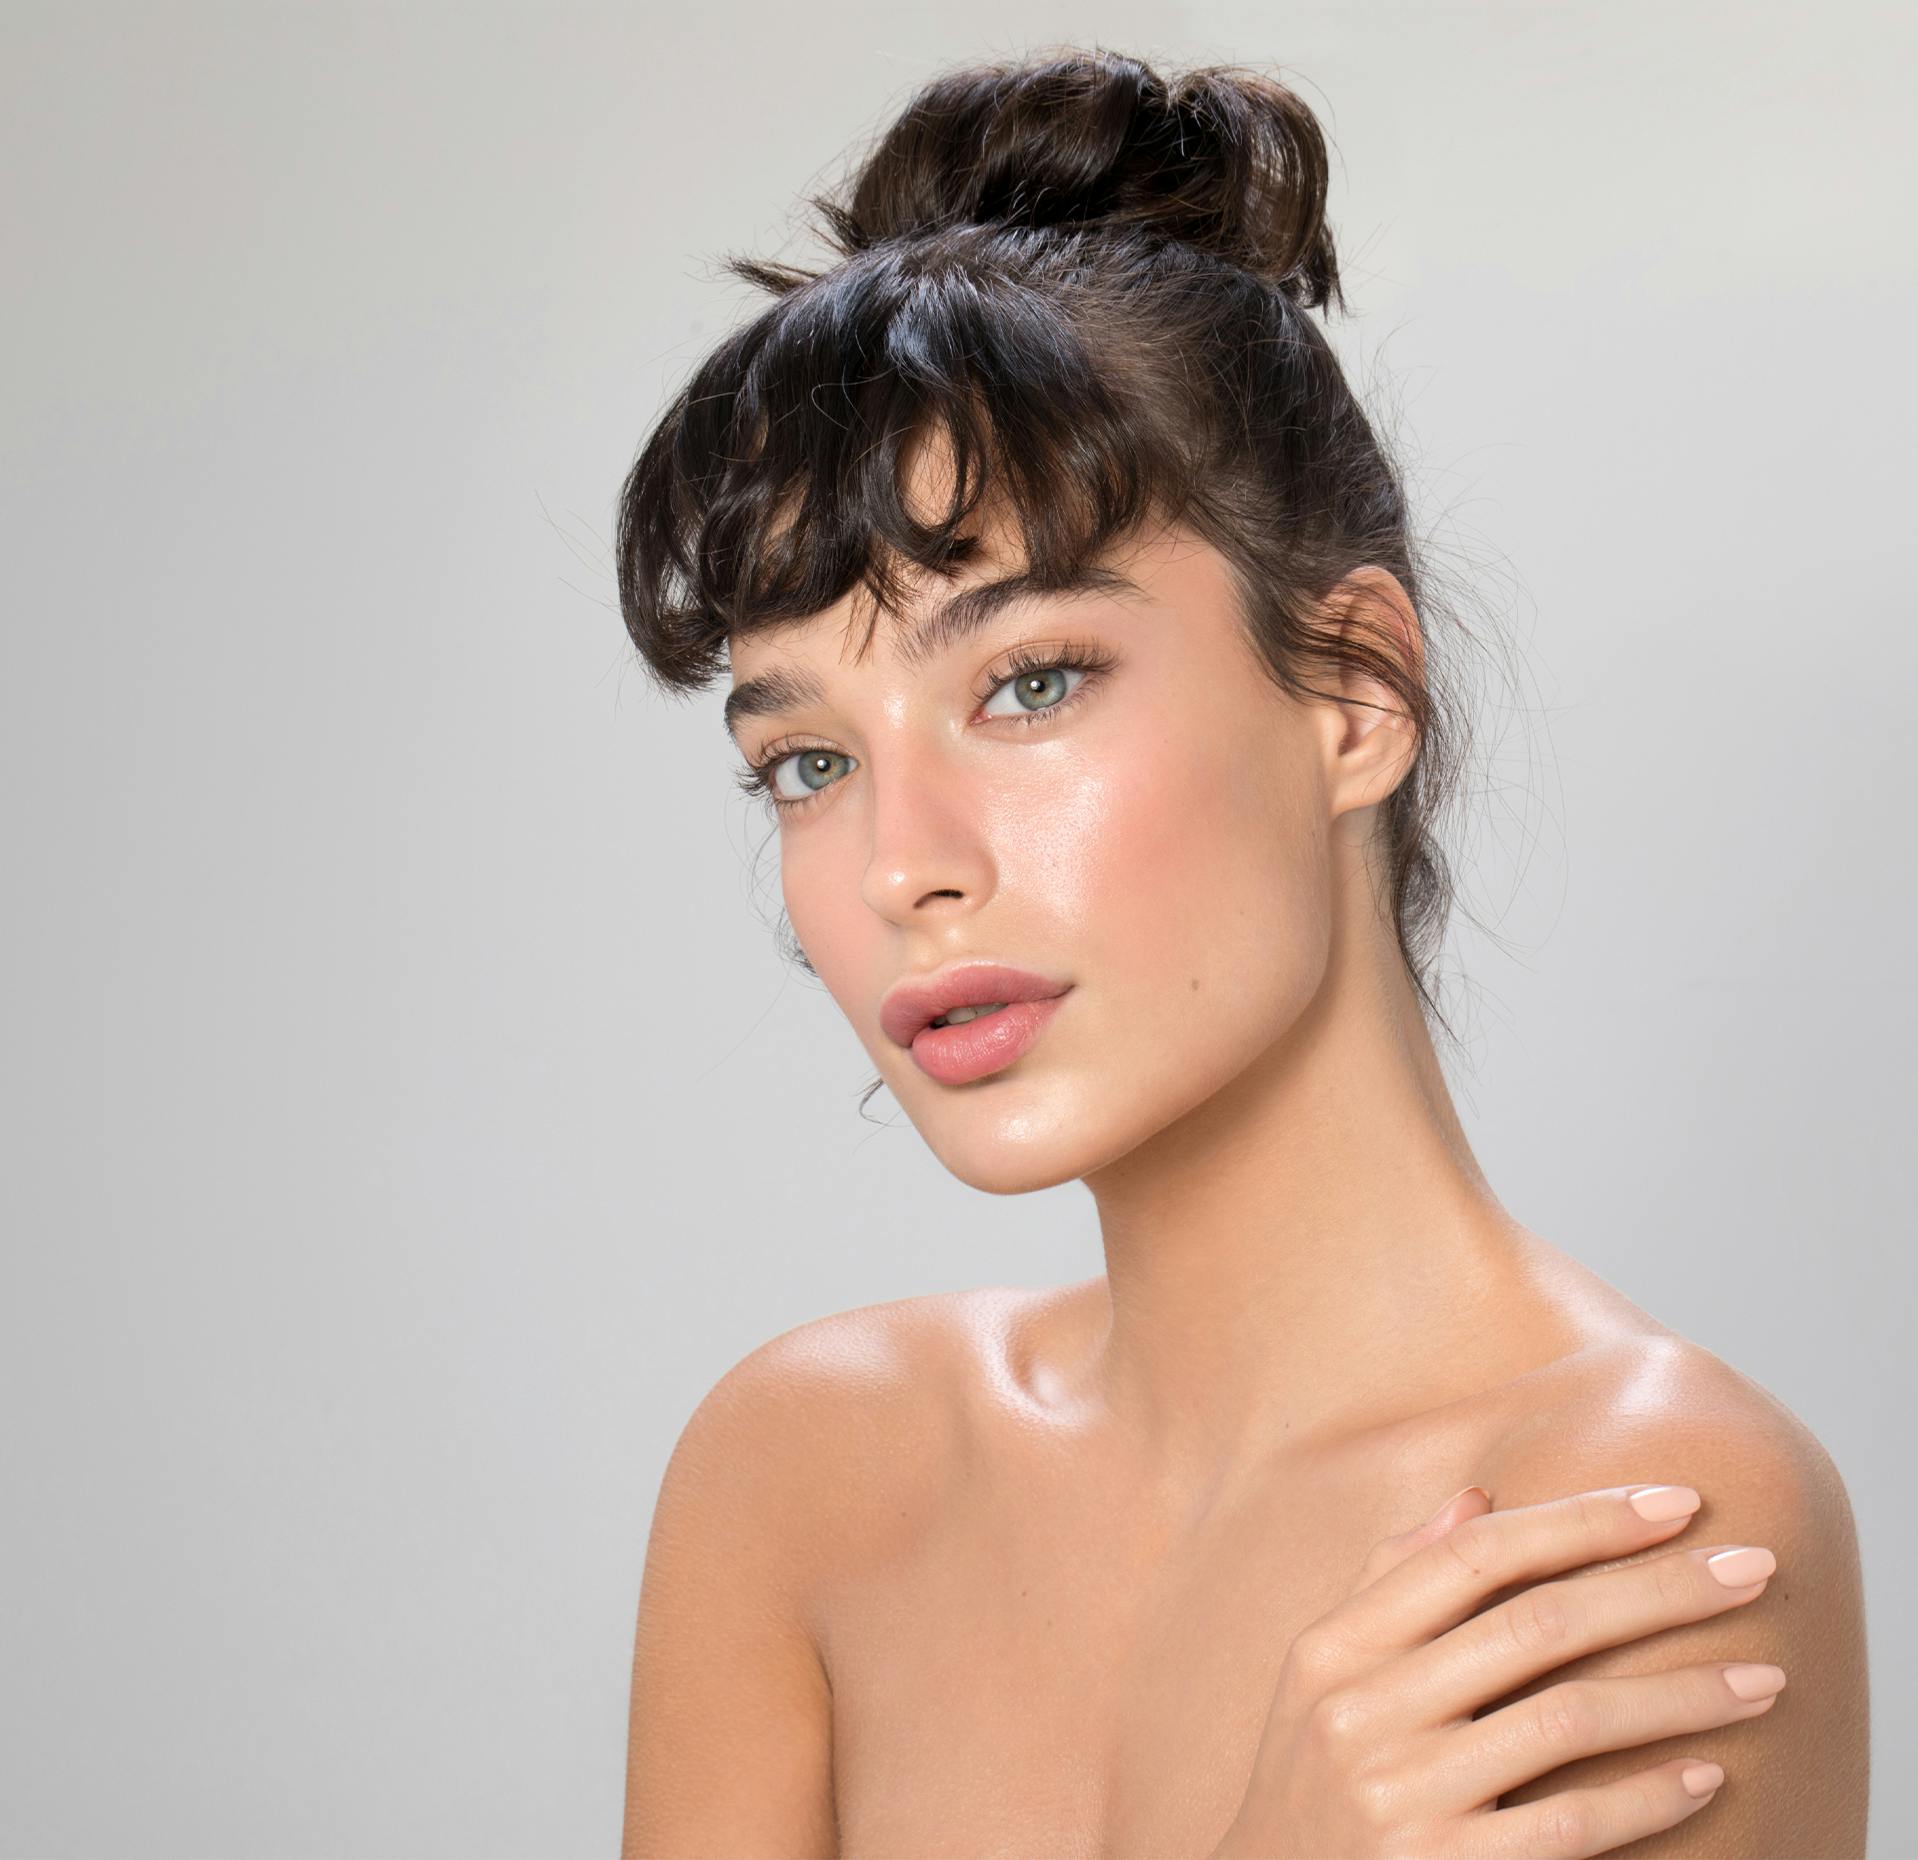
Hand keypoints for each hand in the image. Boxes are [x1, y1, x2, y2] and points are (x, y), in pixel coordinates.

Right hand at [1209, 1482, 1781, 1858]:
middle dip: (1659, 1589)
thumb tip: (1476, 1499)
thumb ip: (1394, 1585)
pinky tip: (1705, 1776)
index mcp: (1336, 1647)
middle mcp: (1364, 1712)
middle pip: (1538, 1624)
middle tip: (1752, 1568)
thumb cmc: (1312, 1783)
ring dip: (1682, 1695)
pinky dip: (1646, 1797)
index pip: (1476, 1556)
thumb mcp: (1324, 1679)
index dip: (1582, 1521)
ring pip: (1570, 1718)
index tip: (1676, 1502)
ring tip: (1763, 1680)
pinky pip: (1570, 1825)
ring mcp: (1403, 1796)